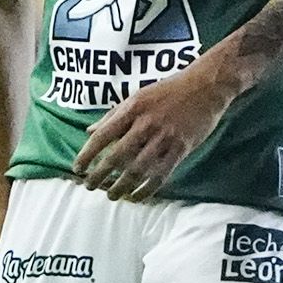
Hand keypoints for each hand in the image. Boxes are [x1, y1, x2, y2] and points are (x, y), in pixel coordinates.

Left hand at [73, 58, 238, 202]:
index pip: (103, 136)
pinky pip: (161, 175)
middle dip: (100, 175)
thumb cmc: (169, 90)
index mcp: (132, 109)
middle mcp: (146, 124)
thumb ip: (113, 115)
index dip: (87, 154)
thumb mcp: (137, 96)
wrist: (205, 86)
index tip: (77, 168)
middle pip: (117, 157)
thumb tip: (89, 131)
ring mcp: (164, 137)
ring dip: (121, 186)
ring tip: (112, 195)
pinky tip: (136, 197)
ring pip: (138, 169)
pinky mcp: (181, 148)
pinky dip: (146, 190)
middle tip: (90, 186)